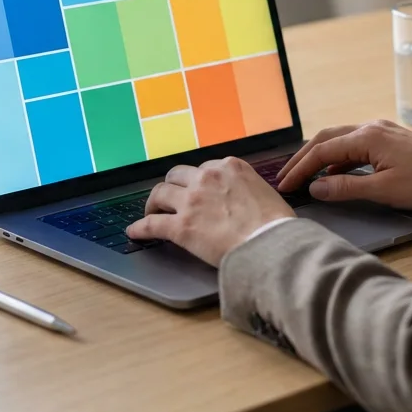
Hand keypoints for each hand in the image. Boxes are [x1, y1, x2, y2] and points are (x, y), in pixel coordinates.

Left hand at [125, 157, 295, 266]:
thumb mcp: (265, 191)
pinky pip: (152, 225)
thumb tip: (244, 199)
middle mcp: (207, 177)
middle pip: (177, 175)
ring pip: (159, 194)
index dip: (197, 181)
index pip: (204, 168)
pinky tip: (135, 232)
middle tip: (171, 199)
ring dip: (154, 203)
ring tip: (151, 212)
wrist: (272, 245)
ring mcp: (192, 201)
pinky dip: (140, 228)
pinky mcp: (181, 227)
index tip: (195, 190)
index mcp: (230, 167)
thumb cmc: (277, 225)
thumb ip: (246, 188)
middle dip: (173, 187)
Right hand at [276, 120, 411, 210]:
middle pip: (326, 139)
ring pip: (340, 139)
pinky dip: (339, 158)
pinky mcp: (390, 139)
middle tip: (286, 178)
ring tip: (304, 176)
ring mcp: (381, 130)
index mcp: (367, 137)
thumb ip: (346, 188)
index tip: (285, 186)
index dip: (300, 169)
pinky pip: (354, 145)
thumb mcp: (384, 191)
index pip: (322, 151)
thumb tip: (315, 187)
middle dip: (303, 158)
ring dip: (320, 157)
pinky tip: (334, 175)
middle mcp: (371, 127)